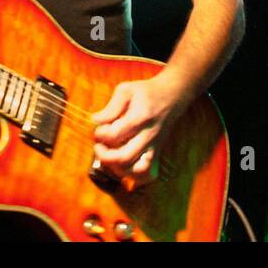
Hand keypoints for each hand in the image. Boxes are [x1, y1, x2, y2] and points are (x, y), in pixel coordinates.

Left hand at [91, 70, 191, 187]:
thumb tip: (95, 122)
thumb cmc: (145, 92)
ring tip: (110, 157)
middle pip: (124, 158)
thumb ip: (110, 107)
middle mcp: (148, 136)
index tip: (98, 128)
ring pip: (137, 171)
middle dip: (105, 156)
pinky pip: (147, 174)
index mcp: (139, 118)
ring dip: (118, 169)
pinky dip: (134, 176)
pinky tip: (124, 167)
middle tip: (98, 146)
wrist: (172, 96)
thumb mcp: (126, 90)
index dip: (99, 134)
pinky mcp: (156, 154)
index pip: (114, 135)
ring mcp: (154, 147)